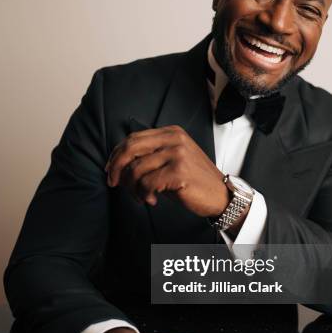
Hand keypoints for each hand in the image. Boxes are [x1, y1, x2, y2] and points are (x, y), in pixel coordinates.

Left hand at [105, 125, 229, 216]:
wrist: (220, 195)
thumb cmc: (192, 181)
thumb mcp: (171, 161)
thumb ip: (149, 156)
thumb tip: (117, 165)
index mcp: (171, 132)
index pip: (133, 138)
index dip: (116, 155)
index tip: (111, 171)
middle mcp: (174, 139)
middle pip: (130, 148)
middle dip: (117, 168)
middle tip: (114, 183)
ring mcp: (178, 154)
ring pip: (136, 169)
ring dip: (132, 188)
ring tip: (141, 197)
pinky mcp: (179, 171)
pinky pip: (147, 183)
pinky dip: (144, 195)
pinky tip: (152, 200)